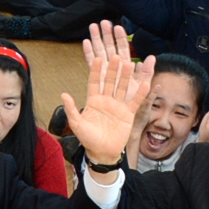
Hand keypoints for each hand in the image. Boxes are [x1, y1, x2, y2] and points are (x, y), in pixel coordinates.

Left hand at [61, 21, 156, 166]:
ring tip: (129, 63)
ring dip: (125, 77)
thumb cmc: (88, 138)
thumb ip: (71, 109)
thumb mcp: (77, 123)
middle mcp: (106, 100)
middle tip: (116, 56)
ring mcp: (118, 106)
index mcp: (93, 100)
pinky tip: (144, 83)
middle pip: (109, 81)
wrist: (102, 152)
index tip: (97, 58)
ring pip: (122, 88)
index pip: (94, 81)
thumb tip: (63, 94)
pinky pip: (135, 102)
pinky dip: (140, 93)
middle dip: (112, 69)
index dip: (95, 70)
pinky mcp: (128, 114)